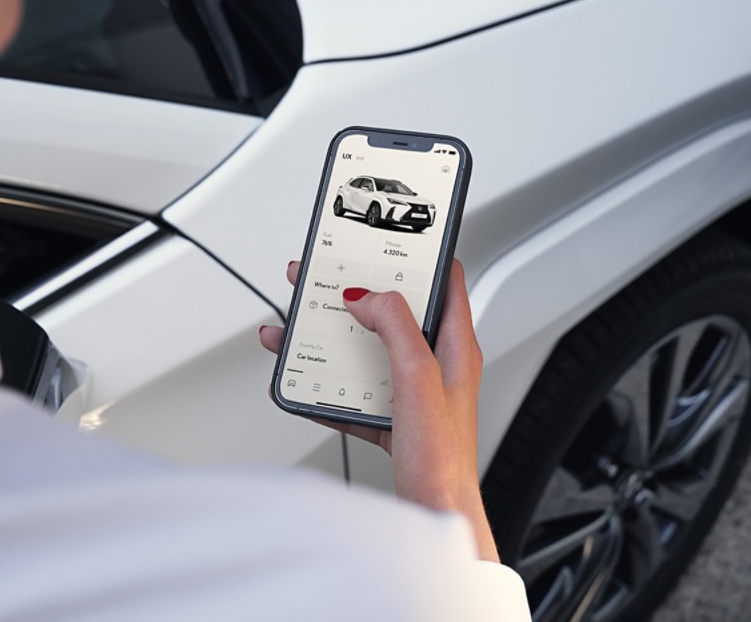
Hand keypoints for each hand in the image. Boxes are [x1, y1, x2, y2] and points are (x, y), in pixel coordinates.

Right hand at [259, 260, 499, 562]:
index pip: (445, 281)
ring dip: (329, 336)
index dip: (419, 254)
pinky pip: (351, 388)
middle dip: (354, 290)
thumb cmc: (443, 457)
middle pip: (391, 311)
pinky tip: (302, 378)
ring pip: (364, 349)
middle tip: (320, 274)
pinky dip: (325, 381)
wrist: (435, 513)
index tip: (388, 237)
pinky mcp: (389, 416)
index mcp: (454, 346)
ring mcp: (410, 390)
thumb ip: (393, 326)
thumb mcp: (418, 376)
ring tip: (296, 324)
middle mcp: (434, 364)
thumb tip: (368, 294)